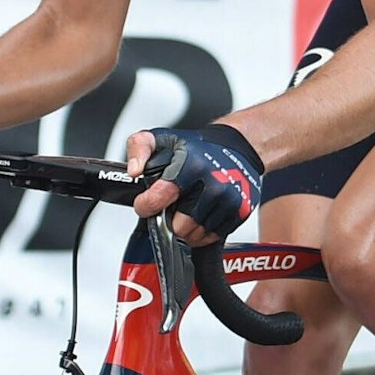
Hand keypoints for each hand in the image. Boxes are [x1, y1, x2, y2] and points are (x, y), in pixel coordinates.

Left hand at [124, 124, 263, 245]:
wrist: (238, 146)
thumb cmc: (198, 146)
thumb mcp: (162, 138)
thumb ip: (139, 148)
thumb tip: (134, 171)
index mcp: (191, 166)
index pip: (158, 200)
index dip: (146, 206)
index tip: (145, 204)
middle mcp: (213, 184)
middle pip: (179, 226)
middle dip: (170, 220)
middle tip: (171, 207)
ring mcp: (229, 200)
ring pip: (196, 235)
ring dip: (187, 228)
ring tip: (187, 211)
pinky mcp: (239, 212)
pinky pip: (213, 236)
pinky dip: (204, 231)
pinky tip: (201, 215)